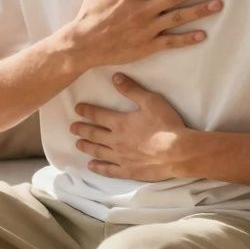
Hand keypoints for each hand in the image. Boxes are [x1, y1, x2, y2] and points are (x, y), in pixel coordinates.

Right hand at [61, 0, 223, 71]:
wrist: (83, 44)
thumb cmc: (90, 13)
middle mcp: (143, 9)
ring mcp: (147, 29)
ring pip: (178, 17)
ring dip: (199, 10)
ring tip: (218, 4)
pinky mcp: (147, 46)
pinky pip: (171, 42)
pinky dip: (187, 39)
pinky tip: (203, 35)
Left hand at [71, 73, 191, 181]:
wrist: (178, 152)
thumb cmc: (166, 125)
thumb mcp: (150, 101)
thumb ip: (132, 89)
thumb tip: (115, 77)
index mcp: (120, 123)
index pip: (98, 115)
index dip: (86, 111)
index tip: (77, 109)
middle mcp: (116, 141)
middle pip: (94, 134)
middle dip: (81, 129)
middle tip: (72, 128)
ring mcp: (121, 158)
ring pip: (98, 151)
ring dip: (86, 147)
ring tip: (77, 144)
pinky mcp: (128, 171)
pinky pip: (109, 170)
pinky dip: (98, 168)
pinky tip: (91, 166)